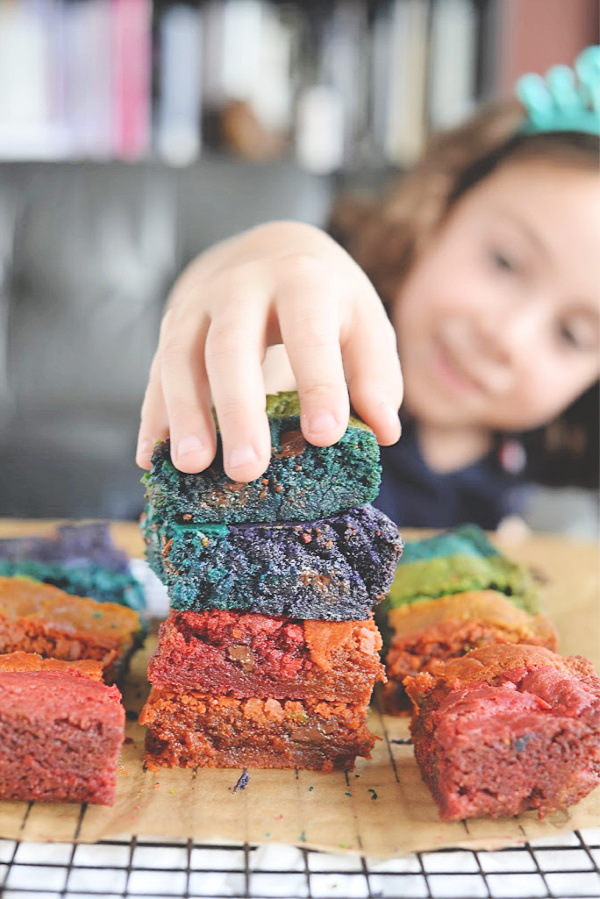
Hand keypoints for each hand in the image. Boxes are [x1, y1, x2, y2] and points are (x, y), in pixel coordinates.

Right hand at [137, 221, 402, 481]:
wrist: (271, 249)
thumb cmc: (327, 301)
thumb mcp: (363, 323)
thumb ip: (375, 376)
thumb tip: (383, 432)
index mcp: (303, 280)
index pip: (309, 332)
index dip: (319, 383)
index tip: (325, 436)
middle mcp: (243, 285)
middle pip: (232, 345)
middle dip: (239, 408)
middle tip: (247, 469)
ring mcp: (199, 304)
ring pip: (179, 355)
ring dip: (184, 413)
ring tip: (192, 467)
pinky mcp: (172, 326)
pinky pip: (155, 372)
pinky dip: (153, 417)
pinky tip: (153, 459)